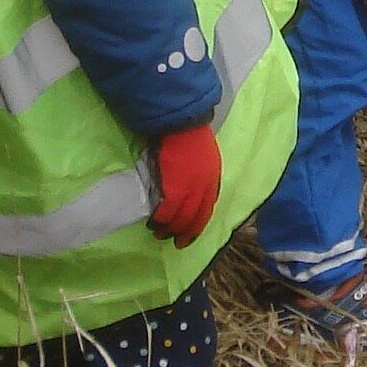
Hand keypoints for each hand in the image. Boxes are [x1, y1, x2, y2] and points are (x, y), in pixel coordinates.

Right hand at [148, 122, 221, 248]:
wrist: (183, 124)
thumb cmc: (192, 134)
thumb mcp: (205, 155)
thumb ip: (200, 172)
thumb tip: (190, 183)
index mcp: (213, 179)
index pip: (208, 208)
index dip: (199, 223)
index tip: (192, 233)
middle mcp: (205, 189)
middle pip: (196, 217)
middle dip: (186, 233)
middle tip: (176, 243)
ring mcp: (191, 190)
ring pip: (182, 218)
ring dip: (171, 229)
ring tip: (160, 234)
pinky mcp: (175, 189)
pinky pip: (167, 211)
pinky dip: (160, 219)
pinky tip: (153, 222)